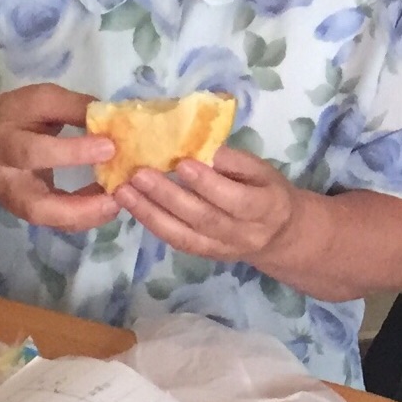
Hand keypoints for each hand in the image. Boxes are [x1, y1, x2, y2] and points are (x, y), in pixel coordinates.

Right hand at [0, 83, 119, 230]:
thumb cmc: (14, 116)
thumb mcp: (39, 100)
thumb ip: (73, 107)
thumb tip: (113, 119)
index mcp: (2, 144)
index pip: (34, 152)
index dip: (72, 152)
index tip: (109, 146)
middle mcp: (6, 181)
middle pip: (36, 207)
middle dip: (79, 206)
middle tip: (117, 197)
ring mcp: (16, 203)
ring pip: (50, 222)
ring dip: (88, 216)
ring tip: (120, 200)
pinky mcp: (30, 213)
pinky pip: (59, 222)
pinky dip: (87, 215)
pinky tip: (110, 200)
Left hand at [115, 145, 299, 266]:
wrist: (278, 234)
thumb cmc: (267, 190)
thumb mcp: (263, 170)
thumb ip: (234, 161)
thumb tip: (200, 146)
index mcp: (265, 207)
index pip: (235, 199)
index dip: (208, 184)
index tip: (182, 163)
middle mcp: (242, 233)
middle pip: (203, 217)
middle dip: (168, 196)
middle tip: (139, 174)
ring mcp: (221, 248)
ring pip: (183, 234)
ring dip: (150, 213)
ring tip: (124, 192)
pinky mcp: (205, 255)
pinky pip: (176, 241)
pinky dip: (153, 224)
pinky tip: (133, 206)